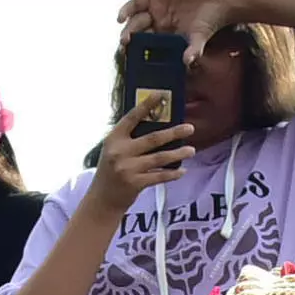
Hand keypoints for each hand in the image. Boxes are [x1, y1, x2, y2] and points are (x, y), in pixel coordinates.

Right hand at [94, 89, 192, 214]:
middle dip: (174, 133)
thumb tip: (158, 125)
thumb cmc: (112, 171)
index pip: (132, 117)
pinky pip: (159, 176)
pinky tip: (183, 171)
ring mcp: (127, 168)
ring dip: (178, 153)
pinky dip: (172, 174)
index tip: (161, 95)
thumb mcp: (114, 150)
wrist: (102, 199)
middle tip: (190, 128)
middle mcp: (120, 152)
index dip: (147, 105)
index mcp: (114, 139)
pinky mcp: (135, 184)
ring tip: (192, 150)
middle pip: (152, 138)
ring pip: (159, 158)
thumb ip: (130, 139)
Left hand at [117, 0, 243, 49]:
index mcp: (160, 30)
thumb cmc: (209, 21)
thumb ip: (193, 49)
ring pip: (133, 4)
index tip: (127, 50)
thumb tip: (188, 63)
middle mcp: (154, 14)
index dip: (132, 43)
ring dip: (125, 11)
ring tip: (121, 19)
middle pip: (134, 22)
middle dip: (128, 31)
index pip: (140, 37)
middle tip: (125, 39)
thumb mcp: (200, 37)